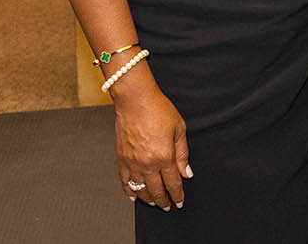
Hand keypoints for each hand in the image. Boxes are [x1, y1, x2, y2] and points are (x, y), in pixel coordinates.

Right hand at [112, 74, 190, 210]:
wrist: (135, 100)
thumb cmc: (158, 110)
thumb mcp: (179, 129)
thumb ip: (183, 154)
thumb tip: (186, 173)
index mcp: (164, 156)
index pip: (173, 184)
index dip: (177, 195)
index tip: (180, 201)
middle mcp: (147, 163)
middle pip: (156, 191)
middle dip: (164, 201)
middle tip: (168, 206)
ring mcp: (132, 163)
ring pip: (140, 190)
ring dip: (148, 199)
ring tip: (154, 203)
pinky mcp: (121, 159)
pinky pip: (125, 182)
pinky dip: (130, 192)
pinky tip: (135, 196)